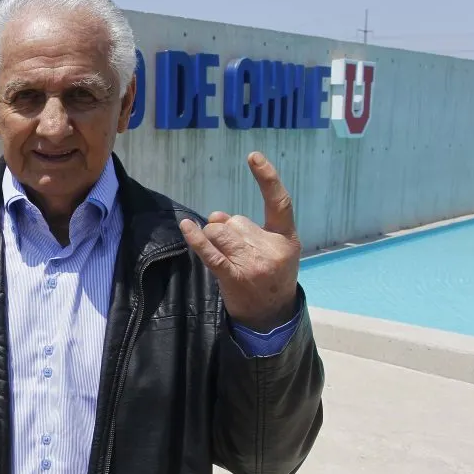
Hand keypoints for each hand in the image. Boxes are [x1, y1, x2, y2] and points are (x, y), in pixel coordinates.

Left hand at [179, 151, 300, 331]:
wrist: (271, 316)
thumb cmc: (269, 276)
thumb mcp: (270, 249)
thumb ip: (246, 227)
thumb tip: (216, 216)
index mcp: (286, 238)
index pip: (279, 201)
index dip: (268, 177)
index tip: (253, 156)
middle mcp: (271, 248)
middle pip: (234, 221)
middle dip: (227, 231)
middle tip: (236, 254)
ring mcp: (253, 264)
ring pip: (218, 232)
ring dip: (213, 239)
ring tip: (225, 257)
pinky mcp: (233, 277)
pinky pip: (210, 253)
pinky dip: (196, 239)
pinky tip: (186, 227)